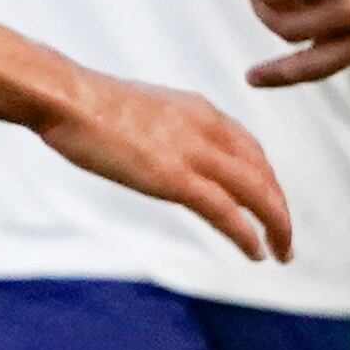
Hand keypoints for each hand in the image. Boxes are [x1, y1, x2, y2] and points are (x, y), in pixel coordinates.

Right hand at [36, 72, 295, 264]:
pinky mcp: (174, 177)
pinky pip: (225, 210)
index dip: (266, 179)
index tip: (269, 202)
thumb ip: (165, 131)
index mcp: (199, 110)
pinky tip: (256, 252)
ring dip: (276, 225)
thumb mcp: (142, 112)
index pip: (250, 148)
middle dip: (279, 207)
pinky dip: (246, 233)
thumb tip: (161, 151)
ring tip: (281, 252)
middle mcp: (207, 127)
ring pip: (256, 191)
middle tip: (284, 237)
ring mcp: (193, 152)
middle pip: (262, 172)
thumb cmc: (88, 105)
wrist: (66, 97)